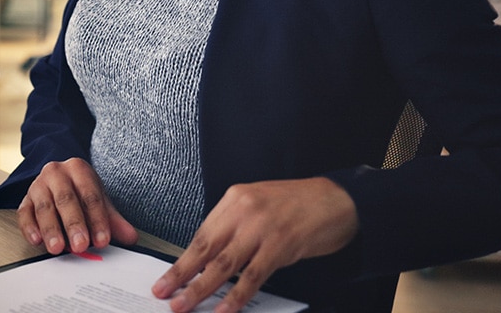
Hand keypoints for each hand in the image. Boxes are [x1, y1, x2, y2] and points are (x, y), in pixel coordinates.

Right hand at [17, 157, 138, 254]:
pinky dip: (29, 228)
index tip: (103, 240)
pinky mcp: (25, 200)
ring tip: (58, 247)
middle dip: (74, 224)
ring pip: (44, 207)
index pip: (90, 195)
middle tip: (80, 245)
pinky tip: (37, 240)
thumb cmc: (79, 191)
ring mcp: (38, 185)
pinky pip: (24, 213)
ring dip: (51, 229)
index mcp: (78, 169)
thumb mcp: (99, 200)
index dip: (97, 219)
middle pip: (66, 199)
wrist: (57, 177)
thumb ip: (113, 220)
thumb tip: (130, 237)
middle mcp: (56, 173)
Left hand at [151, 177, 357, 312]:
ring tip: (185, 305)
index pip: (202, 234)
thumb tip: (210, 258)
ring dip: (201, 288)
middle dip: (181, 274)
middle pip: (206, 248)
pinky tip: (225, 309)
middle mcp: (244, 210)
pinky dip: (237, 295)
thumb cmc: (297, 204)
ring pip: (224, 264)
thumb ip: (235, 226)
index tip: (167, 277)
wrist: (336, 199)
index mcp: (234, 198)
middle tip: (164, 292)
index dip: (183, 259)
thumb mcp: (259, 204)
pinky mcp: (280, 245)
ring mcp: (262, 227)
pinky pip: (253, 275)